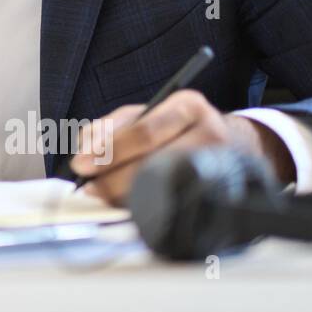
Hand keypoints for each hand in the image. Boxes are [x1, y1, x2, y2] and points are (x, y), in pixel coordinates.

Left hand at [68, 90, 295, 205]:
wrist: (230, 142)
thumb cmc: (175, 126)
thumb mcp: (145, 112)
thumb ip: (111, 127)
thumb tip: (84, 149)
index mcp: (188, 106)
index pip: (145, 132)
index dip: (110, 151)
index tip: (81, 165)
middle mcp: (210, 133)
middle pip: (155, 161)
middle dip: (114, 178)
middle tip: (90, 187)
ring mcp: (220, 164)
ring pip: (165, 186)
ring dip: (127, 195)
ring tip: (104, 195)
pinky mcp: (220, 190)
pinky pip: (176, 202)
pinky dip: (146, 205)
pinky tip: (129, 204)